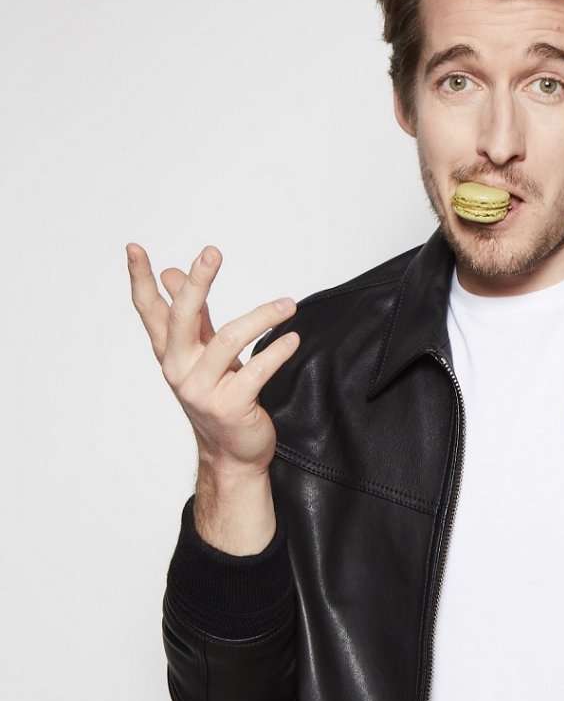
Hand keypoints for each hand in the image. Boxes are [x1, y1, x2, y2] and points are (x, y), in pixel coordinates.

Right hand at [127, 243, 299, 550]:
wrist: (231, 453)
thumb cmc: (219, 395)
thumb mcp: (202, 353)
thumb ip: (192, 314)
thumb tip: (171, 273)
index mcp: (171, 352)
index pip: (149, 310)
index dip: (140, 279)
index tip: (134, 248)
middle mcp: (179, 369)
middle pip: (182, 317)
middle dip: (196, 282)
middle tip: (211, 252)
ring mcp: (202, 390)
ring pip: (227, 340)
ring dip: (262, 317)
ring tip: (288, 305)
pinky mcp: (229, 406)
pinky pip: (256, 371)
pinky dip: (277, 351)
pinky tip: (292, 339)